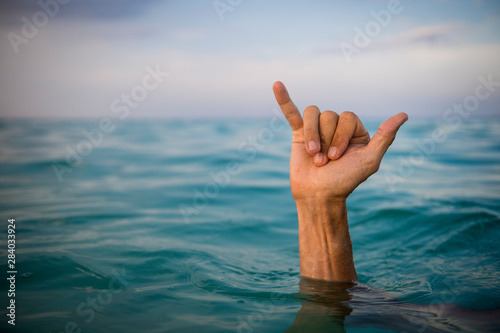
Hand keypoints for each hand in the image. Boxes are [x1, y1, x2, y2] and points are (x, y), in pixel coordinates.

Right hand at [273, 81, 407, 201]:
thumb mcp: (369, 160)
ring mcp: (316, 129)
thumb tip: (404, 114)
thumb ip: (385, 137)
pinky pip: (291, 112)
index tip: (337, 158)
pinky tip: (277, 85)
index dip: (340, 136)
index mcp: (355, 131)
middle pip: (329, 115)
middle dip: (326, 139)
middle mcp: (336, 128)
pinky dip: (284, 99)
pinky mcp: (298, 134)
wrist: (318, 195)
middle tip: (325, 161)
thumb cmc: (344, 181)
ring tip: (313, 156)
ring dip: (312, 136)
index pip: (347, 117)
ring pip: (313, 114)